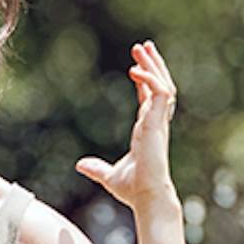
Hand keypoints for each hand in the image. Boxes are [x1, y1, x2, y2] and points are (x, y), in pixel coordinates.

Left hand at [75, 40, 178, 210]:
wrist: (146, 196)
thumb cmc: (133, 188)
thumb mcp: (109, 176)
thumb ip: (96, 168)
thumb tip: (80, 165)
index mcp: (147, 131)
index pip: (149, 100)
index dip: (144, 82)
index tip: (136, 67)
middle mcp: (155, 123)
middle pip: (159, 87)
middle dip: (153, 66)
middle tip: (143, 47)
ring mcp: (158, 122)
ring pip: (163, 85)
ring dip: (154, 66)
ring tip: (143, 48)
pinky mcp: (158, 123)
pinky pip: (160, 93)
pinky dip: (150, 80)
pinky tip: (135, 71)